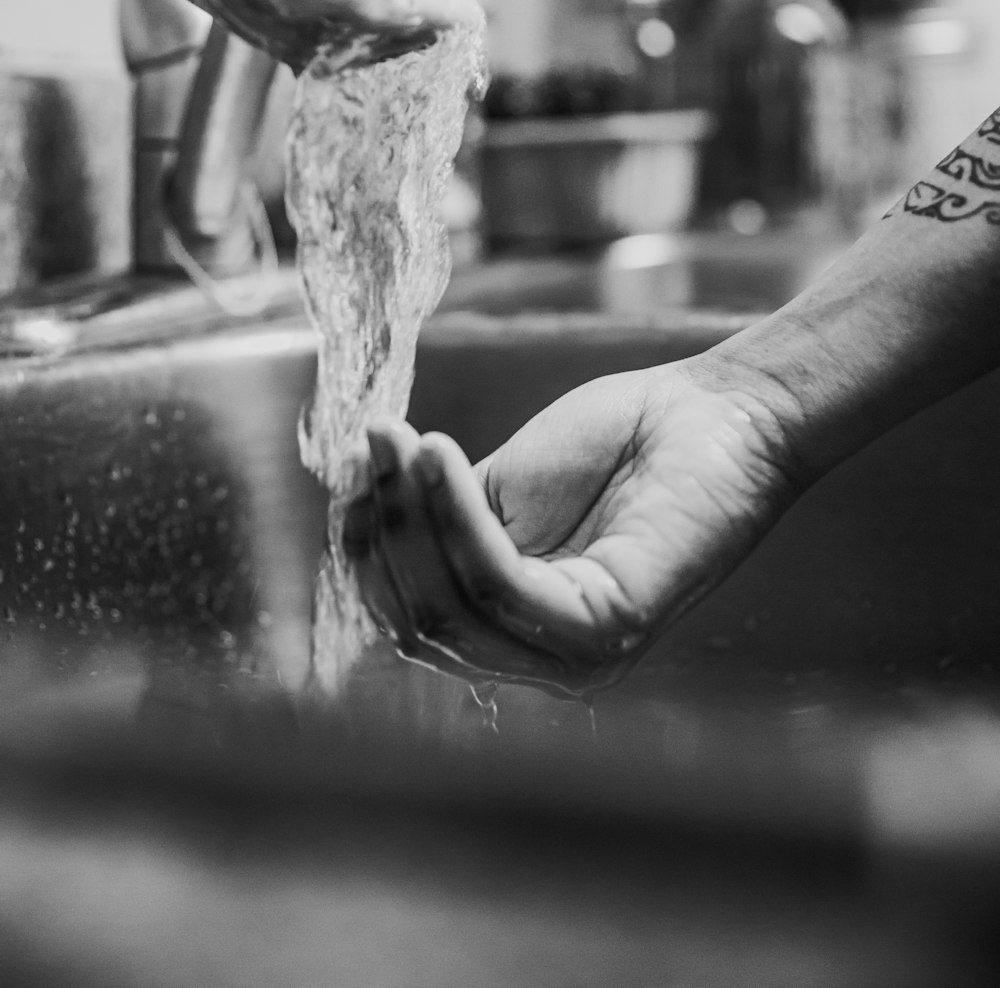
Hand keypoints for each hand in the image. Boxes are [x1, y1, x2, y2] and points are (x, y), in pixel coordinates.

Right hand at [345, 360, 800, 691]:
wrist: (710, 414)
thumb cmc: (617, 444)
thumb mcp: (501, 488)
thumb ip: (438, 521)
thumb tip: (353, 518)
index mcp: (510, 629)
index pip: (407, 614)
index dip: (368, 544)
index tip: (356, 462)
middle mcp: (538, 659)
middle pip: (417, 620)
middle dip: (382, 527)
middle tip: (377, 441)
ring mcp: (575, 656)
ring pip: (450, 606)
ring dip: (412, 515)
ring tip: (404, 441)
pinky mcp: (607, 631)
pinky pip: (501, 583)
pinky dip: (457, 517)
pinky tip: (440, 457)